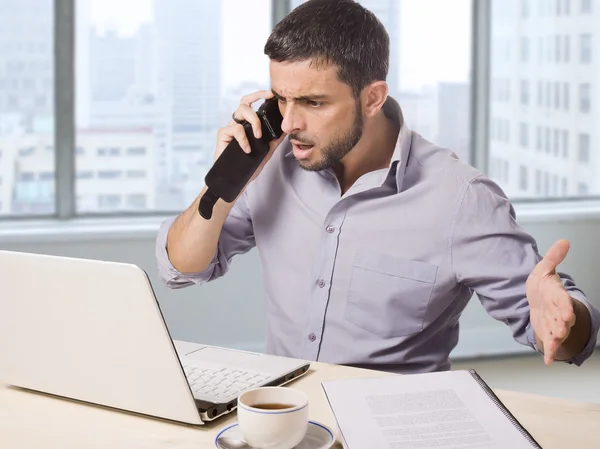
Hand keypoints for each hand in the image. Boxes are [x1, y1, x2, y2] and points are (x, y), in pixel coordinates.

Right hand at [214, 90, 285, 181]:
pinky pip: (235, 129)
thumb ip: (274, 139)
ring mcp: (230, 128)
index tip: (272, 94)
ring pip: (240, 111)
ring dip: (254, 121)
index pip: (252, 105)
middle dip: (257, 95)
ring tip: (258, 136)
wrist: (236, 179)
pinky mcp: (223, 134)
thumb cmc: (248, 165)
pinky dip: (244, 139)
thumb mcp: (266, 151)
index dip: (260, 96)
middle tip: (268, 97)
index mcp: (247, 124)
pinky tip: (247, 149)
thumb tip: (287, 130)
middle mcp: (238, 123)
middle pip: (244, 101)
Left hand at [526, 239, 575, 364]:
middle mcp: (558, 311)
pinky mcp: (547, 332)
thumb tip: (564, 240)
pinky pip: (549, 344)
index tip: (566, 311)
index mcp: (557, 296)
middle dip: (563, 322)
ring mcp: (553, 323)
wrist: (538, 301)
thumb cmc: (543, 287)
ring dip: (556, 336)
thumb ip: (553, 257)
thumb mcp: (544, 270)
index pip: (562, 301)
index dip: (564, 306)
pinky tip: (547, 360)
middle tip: (563, 327)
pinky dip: (548, 352)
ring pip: (556, 331)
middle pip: (562, 318)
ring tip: (557, 339)